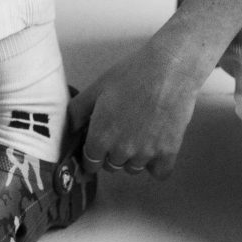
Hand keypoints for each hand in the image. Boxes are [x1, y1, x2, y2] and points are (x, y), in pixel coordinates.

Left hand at [68, 36, 202, 181]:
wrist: (170, 68)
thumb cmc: (132, 73)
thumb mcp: (98, 86)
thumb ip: (78, 110)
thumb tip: (72, 130)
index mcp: (101, 136)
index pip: (90, 163)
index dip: (93, 153)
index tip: (100, 142)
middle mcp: (121, 151)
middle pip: (112, 165)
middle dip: (112, 152)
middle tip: (123, 128)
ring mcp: (146, 154)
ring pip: (134, 168)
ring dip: (133, 157)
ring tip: (142, 131)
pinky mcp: (168, 152)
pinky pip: (159, 173)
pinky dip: (157, 164)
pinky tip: (157, 146)